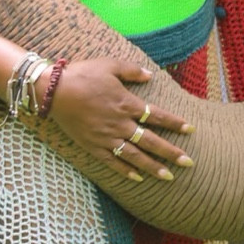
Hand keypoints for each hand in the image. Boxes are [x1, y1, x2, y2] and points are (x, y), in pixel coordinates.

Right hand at [48, 59, 193, 181]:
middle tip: (188, 163)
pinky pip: (112, 162)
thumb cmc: (82, 74)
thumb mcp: (110, 65)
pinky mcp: (92, 146)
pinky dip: (125, 170)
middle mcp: (119, 123)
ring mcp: (106, 137)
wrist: (53, 91)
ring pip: (134, 156)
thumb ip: (132, 71)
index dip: (175, 123)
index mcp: (126, 103)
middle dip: (171, 152)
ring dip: (152, 167)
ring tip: (168, 177)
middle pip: (150, 141)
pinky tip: (138, 178)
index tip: (190, 130)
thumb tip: (150, 75)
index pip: (156, 116)